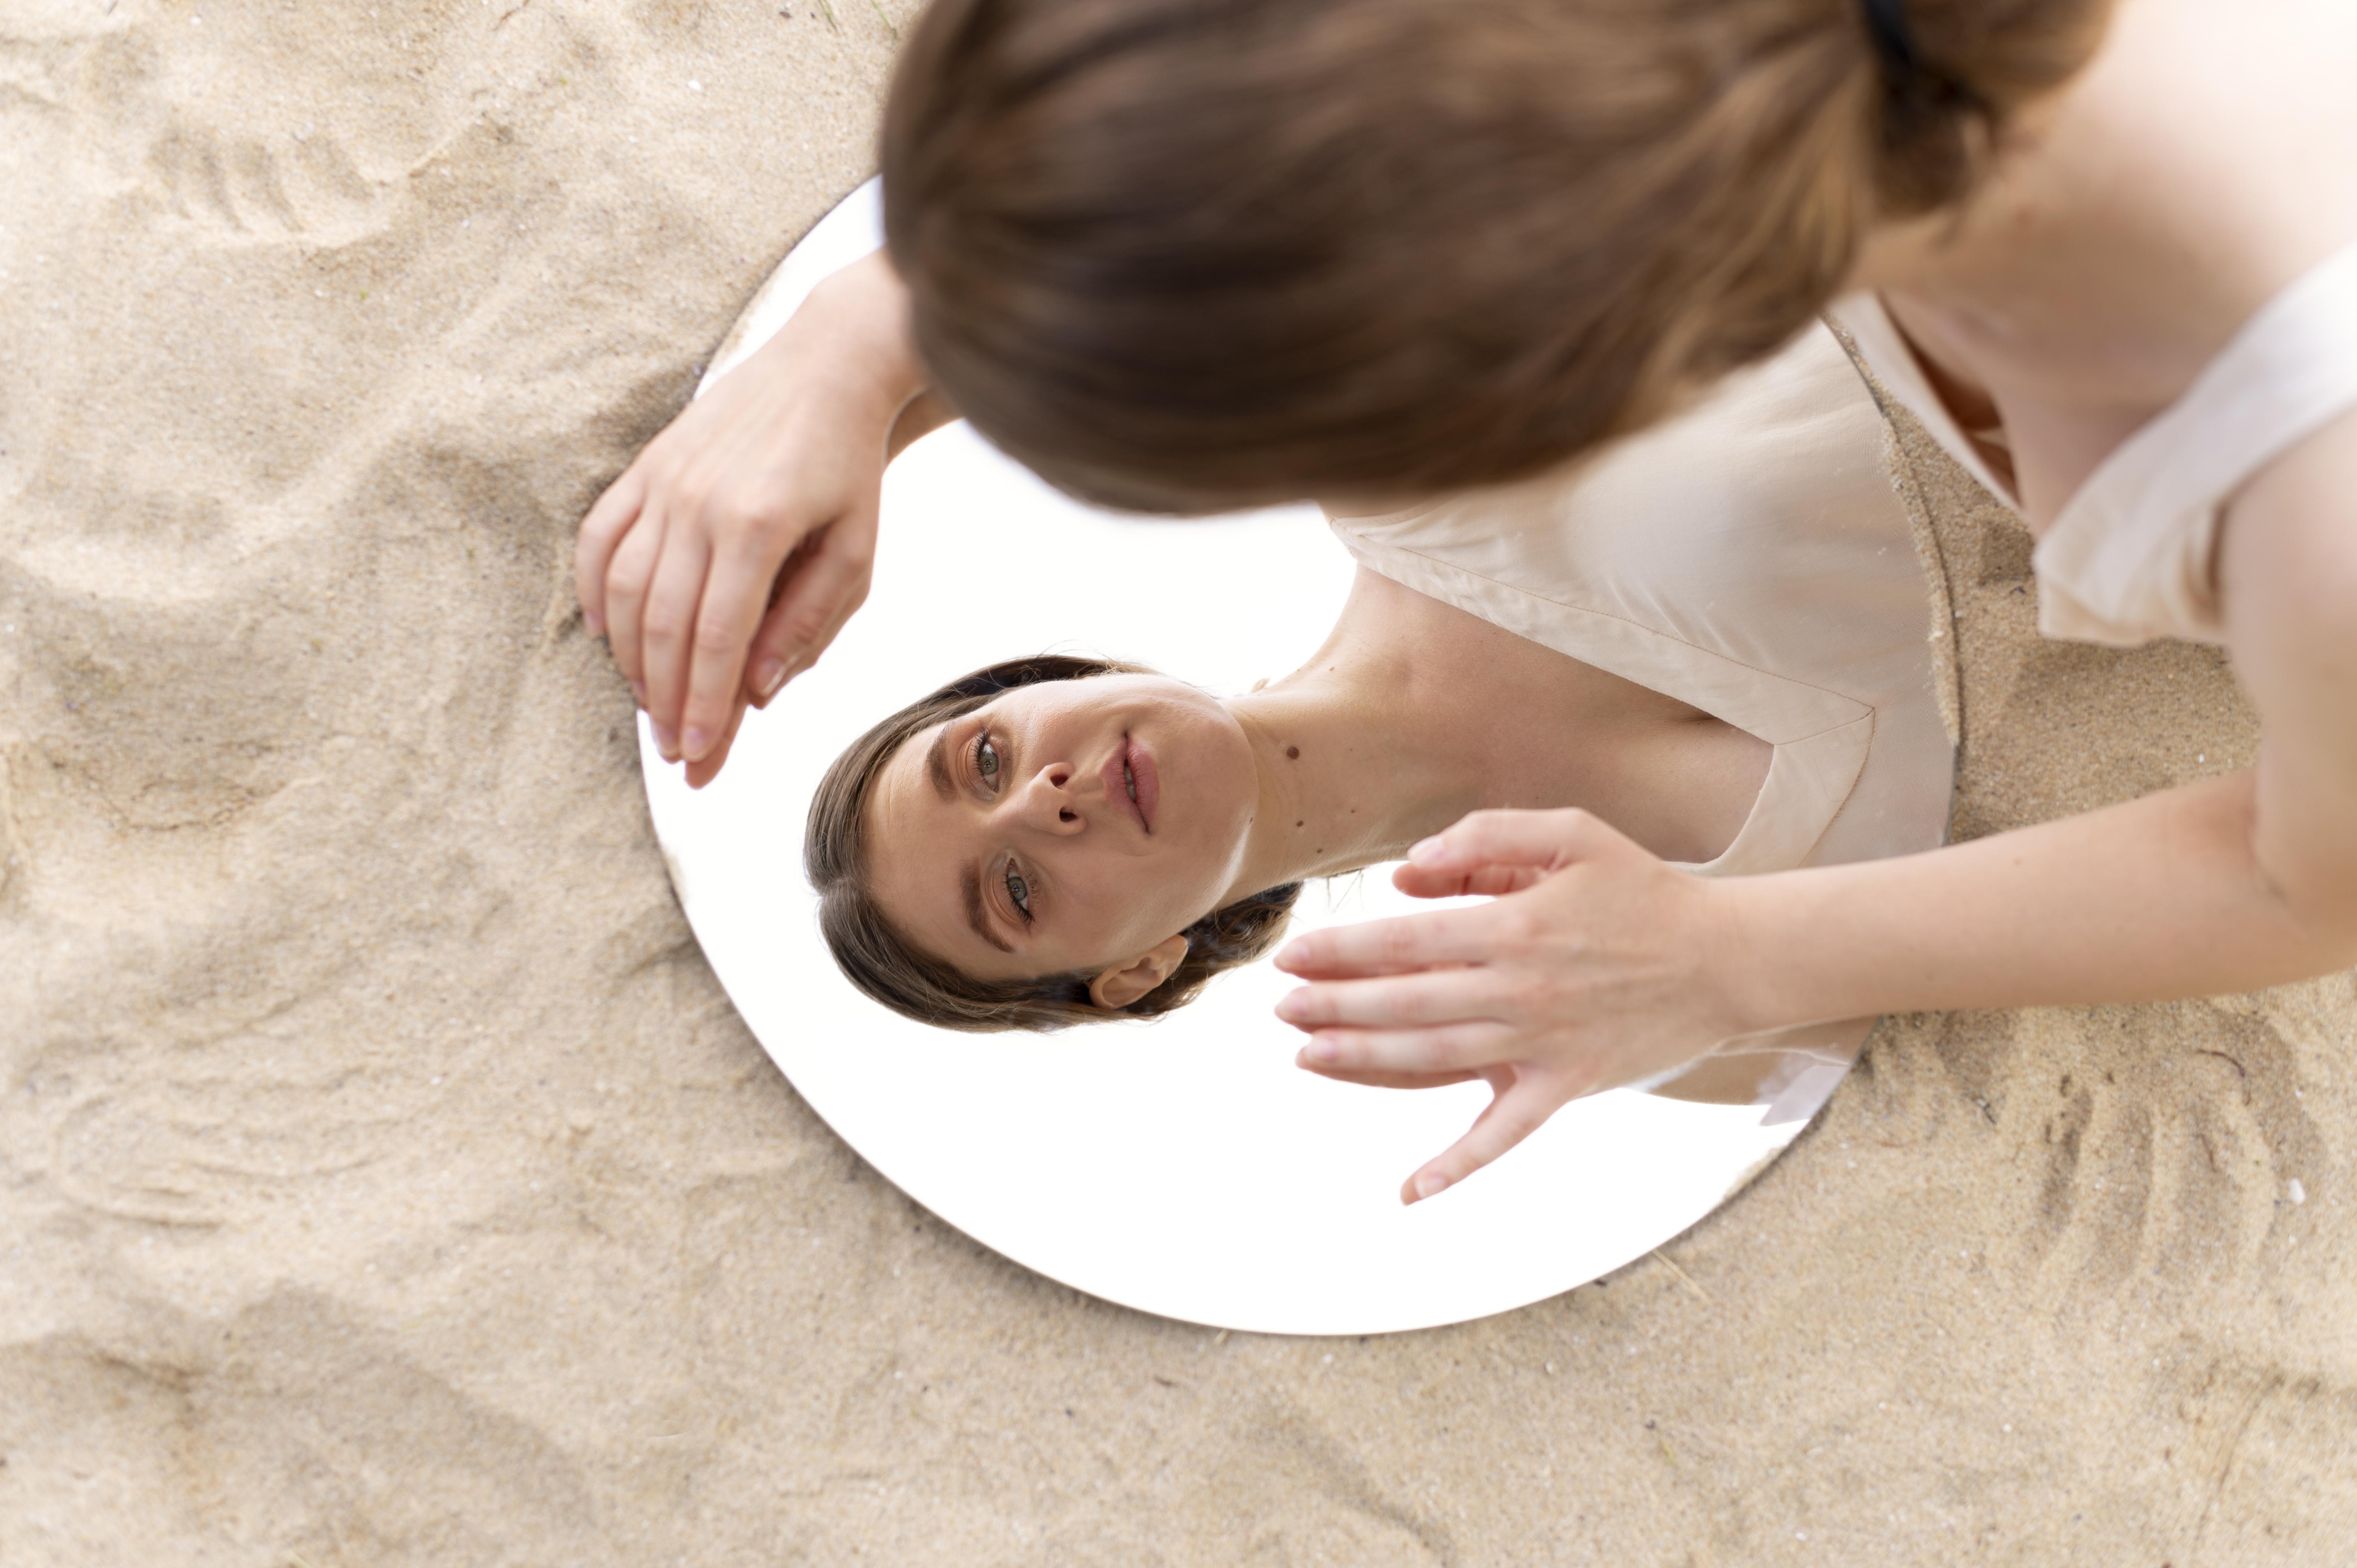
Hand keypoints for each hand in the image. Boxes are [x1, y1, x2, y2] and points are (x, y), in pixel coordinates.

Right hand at [576, 251, 924, 781]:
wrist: (827, 367)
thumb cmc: (848, 471)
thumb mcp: (854, 551)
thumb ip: (807, 621)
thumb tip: (756, 691)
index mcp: (756, 525)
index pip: (716, 640)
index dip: (703, 706)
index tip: (699, 758)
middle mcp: (697, 502)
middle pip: (663, 624)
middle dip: (664, 699)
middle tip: (673, 751)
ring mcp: (664, 480)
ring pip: (624, 588)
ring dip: (631, 657)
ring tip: (648, 704)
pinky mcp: (645, 465)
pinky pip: (599, 538)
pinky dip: (594, 590)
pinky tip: (605, 634)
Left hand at [1273, 808, 1759, 1202]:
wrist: (1726, 957)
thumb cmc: (1641, 889)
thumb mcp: (1571, 833)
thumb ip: (1486, 836)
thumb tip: (1406, 873)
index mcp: (1516, 925)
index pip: (1404, 940)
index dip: (1341, 950)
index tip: (1294, 957)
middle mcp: (1520, 990)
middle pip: (1405, 1002)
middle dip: (1333, 1006)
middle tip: (1281, 1009)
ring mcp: (1542, 1046)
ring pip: (1434, 1060)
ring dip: (1364, 1062)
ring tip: (1306, 1056)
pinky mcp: (1567, 1088)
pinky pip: (1504, 1138)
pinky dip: (1457, 1168)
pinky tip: (1409, 1194)